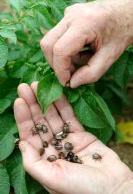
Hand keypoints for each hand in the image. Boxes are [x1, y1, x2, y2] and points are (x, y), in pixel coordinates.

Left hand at [14, 83, 132, 193]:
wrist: (113, 187)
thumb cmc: (82, 189)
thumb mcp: (53, 179)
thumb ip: (33, 163)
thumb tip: (21, 143)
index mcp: (44, 159)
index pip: (29, 135)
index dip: (23, 118)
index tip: (19, 101)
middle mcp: (53, 148)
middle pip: (40, 123)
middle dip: (32, 105)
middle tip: (25, 87)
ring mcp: (67, 139)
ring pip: (53, 117)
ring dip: (46, 102)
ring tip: (38, 86)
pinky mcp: (81, 134)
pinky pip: (70, 117)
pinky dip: (63, 105)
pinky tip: (57, 94)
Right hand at [40, 0, 132, 87]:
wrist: (127, 13)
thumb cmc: (121, 34)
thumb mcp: (110, 57)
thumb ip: (91, 73)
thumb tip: (72, 83)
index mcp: (85, 24)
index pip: (60, 50)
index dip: (60, 70)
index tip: (66, 82)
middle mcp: (72, 15)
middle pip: (48, 44)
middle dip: (56, 64)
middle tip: (70, 73)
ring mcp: (68, 13)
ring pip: (50, 40)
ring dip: (60, 57)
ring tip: (81, 59)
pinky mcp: (67, 15)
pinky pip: (57, 36)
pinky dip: (64, 49)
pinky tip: (80, 51)